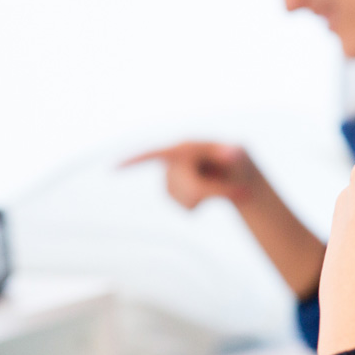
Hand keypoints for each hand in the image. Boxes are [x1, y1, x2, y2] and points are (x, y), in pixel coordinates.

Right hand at [121, 142, 262, 208]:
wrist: (237, 176)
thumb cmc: (237, 161)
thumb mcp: (239, 155)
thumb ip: (233, 154)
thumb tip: (233, 151)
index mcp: (186, 146)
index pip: (157, 153)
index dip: (135, 160)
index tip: (114, 168)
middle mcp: (174, 160)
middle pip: (189, 187)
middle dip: (213, 192)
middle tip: (237, 191)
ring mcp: (171, 176)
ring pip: (186, 200)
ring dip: (208, 197)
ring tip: (222, 185)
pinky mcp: (173, 191)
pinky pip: (186, 207)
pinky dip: (201, 204)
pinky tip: (208, 193)